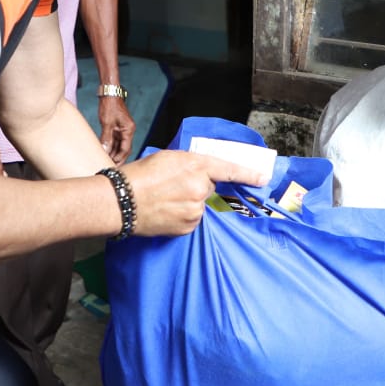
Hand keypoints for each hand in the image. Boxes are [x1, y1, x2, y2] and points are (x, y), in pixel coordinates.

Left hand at [98, 95, 135, 163]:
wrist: (109, 93)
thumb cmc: (109, 105)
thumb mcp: (107, 122)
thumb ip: (106, 137)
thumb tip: (105, 150)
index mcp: (128, 130)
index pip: (126, 148)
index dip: (120, 158)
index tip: (113, 165)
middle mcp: (127, 130)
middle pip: (123, 148)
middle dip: (117, 158)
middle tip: (109, 166)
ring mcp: (122, 129)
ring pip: (119, 145)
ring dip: (113, 153)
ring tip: (105, 161)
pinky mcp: (117, 127)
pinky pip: (115, 140)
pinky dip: (110, 146)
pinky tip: (105, 152)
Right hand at [117, 149, 269, 237]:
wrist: (121, 201)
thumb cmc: (139, 176)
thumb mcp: (167, 158)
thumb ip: (190, 162)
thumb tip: (202, 171)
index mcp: (196, 166)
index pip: (228, 169)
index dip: (248, 174)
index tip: (263, 178)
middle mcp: (200, 188)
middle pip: (209, 187)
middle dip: (196, 186)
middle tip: (172, 186)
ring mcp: (195, 210)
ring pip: (200, 205)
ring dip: (188, 202)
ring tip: (164, 199)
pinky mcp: (188, 227)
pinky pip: (192, 219)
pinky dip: (182, 216)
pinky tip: (165, 211)